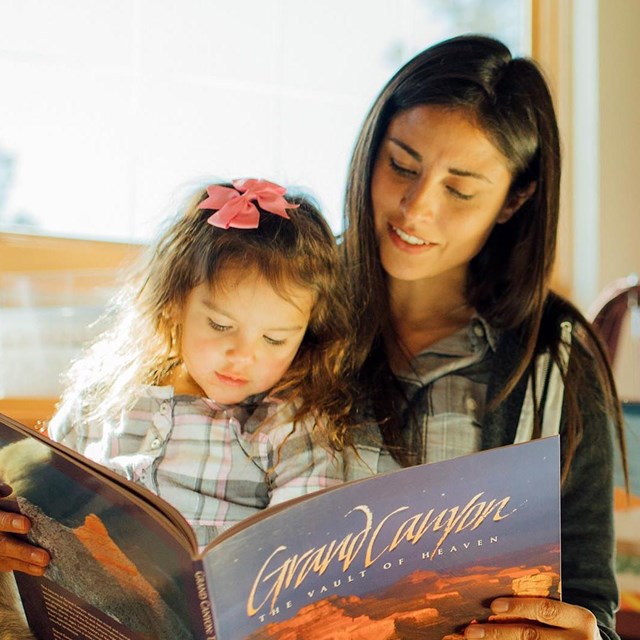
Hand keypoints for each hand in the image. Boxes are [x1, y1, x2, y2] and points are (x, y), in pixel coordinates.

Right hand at [0, 485, 49, 574]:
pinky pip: (9, 565)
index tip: (27, 525)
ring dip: (27, 562)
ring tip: (46, 564)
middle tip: (44, 556)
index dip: (10, 522)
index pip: (0, 520)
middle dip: (24, 551)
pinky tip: (41, 570)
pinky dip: (25, 568)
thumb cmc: (0, 508)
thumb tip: (6, 490)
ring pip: (7, 558)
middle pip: (4, 545)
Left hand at [463, 597, 599, 639]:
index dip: (518, 607)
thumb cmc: (569, 627)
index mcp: (581, 619)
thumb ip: (540, 608)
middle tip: (470, 631)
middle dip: (497, 633)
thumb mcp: (565, 616)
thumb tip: (493, 604)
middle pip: (531, 636)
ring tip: (473, 639)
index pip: (546, 609)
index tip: (493, 606)